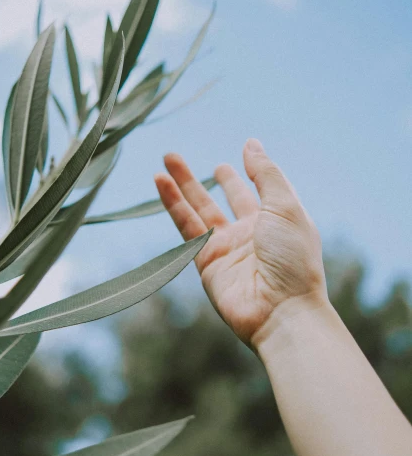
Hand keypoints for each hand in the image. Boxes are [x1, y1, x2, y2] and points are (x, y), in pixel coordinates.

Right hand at [154, 138, 328, 348]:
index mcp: (277, 221)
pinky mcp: (207, 263)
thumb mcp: (285, 206)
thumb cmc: (293, 260)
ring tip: (165, 162)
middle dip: (203, 179)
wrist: (281, 311)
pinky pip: (186, 228)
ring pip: (199, 210)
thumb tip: (251, 144)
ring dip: (181, 186)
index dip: (249, 173)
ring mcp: (228, 249)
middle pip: (223, 199)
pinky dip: (173, 205)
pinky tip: (161, 184)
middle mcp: (252, 234)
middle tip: (179, 159)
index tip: (240, 154)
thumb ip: (266, 173)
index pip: (259, 190)